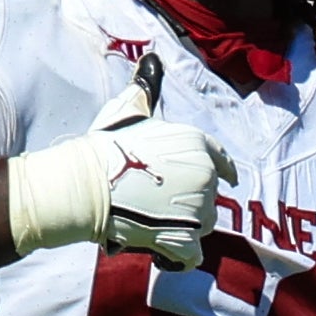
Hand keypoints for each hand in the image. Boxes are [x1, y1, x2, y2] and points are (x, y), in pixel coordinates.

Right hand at [2, 71, 231, 268]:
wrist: (87, 184)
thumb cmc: (105, 147)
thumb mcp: (130, 109)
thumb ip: (147, 88)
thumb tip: (151, 58)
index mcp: (198, 144)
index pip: (223, 161)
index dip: (224, 172)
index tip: (228, 180)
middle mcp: (205, 175)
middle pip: (208, 197)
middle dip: (187, 202)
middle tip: (154, 203)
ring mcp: (198, 209)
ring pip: (201, 225)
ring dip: (182, 227)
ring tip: (152, 222)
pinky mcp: (185, 239)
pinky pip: (191, 255)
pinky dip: (176, 256)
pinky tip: (158, 252)